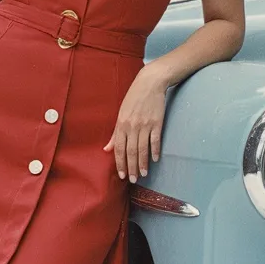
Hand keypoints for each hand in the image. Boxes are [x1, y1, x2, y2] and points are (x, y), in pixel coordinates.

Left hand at [103, 67, 167, 182]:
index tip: (122, 175)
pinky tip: (155, 160)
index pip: (119, 149)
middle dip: (132, 167)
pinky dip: (155, 151)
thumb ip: (115, 133)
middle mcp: (132, 126)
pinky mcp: (157, 122)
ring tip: (143, 174)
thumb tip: (107, 148)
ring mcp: (145, 125)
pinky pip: (155, 140)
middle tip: (134, 180)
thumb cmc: (134, 98)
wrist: (150, 83)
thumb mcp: (121, 114)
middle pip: (131, 152)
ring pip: (143, 149)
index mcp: (121, 124)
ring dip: (143, 163)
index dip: (120, 163)